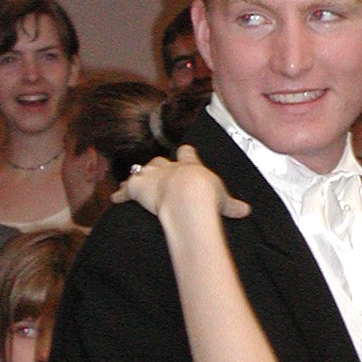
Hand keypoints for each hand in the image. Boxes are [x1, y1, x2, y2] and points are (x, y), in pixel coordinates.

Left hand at [112, 146, 250, 222]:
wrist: (186, 197)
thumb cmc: (206, 196)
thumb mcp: (223, 200)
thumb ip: (232, 205)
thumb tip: (247, 211)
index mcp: (189, 166)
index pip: (187, 154)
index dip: (186, 154)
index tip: (185, 151)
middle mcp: (169, 167)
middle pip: (159, 162)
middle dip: (158, 166)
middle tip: (156, 170)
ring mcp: (151, 175)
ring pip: (140, 172)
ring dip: (137, 177)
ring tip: (132, 182)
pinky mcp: (137, 188)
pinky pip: (126, 191)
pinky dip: (120, 194)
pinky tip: (114, 198)